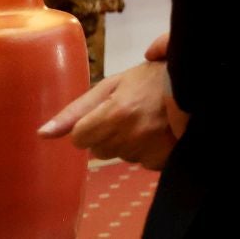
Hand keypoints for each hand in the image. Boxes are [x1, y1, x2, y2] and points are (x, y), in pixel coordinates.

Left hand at [38, 33, 185, 166]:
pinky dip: (148, 150)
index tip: (108, 111)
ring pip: (120, 155)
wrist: (197, 83)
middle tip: (131, 112)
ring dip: (129, 141)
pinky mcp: (162, 160)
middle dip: (109, 133)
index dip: (90, 124)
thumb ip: (77, 110)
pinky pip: (141, 162)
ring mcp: (148, 150)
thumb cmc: (154, 78)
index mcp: (114, 114)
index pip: (79, 138)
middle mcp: (129, 135)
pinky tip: (159, 132)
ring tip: (148, 119)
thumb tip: (42, 133)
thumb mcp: (114, 84)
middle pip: (98, 149)